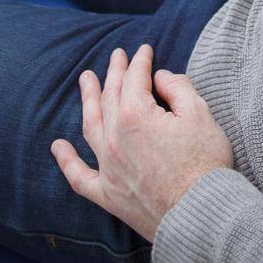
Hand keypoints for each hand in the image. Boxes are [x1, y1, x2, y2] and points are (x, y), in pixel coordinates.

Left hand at [51, 44, 230, 241]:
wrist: (200, 212)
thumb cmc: (204, 162)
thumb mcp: (199, 113)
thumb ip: (177, 87)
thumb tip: (160, 78)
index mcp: (136, 116)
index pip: (134, 79)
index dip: (140, 61)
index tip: (144, 50)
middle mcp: (115, 138)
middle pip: (110, 96)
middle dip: (114, 72)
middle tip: (116, 55)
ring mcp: (107, 167)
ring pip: (90, 126)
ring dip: (88, 100)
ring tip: (86, 80)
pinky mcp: (107, 194)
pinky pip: (79, 176)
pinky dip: (66, 161)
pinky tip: (58, 147)